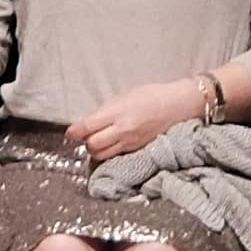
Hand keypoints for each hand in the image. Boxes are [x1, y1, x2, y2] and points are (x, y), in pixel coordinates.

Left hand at [69, 74, 203, 166]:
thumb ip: (107, 109)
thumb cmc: (153, 95)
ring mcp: (130, 142)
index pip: (86, 127)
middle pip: (92, 145)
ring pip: (102, 155)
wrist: (179, 105)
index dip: (74, 132)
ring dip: (96, 150)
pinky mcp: (137, 150)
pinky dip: (110, 152)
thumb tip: (90, 121)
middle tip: (85, 135)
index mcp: (118, 112)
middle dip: (85, 141)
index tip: (71, 132)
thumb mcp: (126, 95)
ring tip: (98, 141)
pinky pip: (116, 155)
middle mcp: (122, 130)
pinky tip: (112, 145)